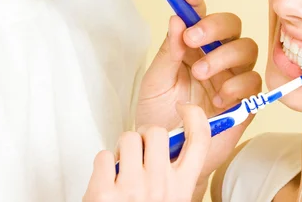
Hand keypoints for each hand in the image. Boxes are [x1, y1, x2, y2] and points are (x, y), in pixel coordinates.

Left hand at [83, 103, 209, 201]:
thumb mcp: (171, 201)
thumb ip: (174, 176)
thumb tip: (172, 144)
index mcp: (182, 188)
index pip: (200, 139)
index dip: (195, 116)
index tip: (185, 109)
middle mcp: (160, 186)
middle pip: (157, 132)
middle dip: (144, 135)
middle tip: (139, 151)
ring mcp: (132, 189)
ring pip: (128, 138)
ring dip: (121, 150)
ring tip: (121, 170)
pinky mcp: (103, 193)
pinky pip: (103, 156)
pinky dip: (102, 165)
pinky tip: (106, 182)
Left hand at [135, 0, 261, 182]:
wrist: (167, 157)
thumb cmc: (159, 118)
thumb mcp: (155, 83)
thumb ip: (168, 53)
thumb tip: (176, 20)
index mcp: (192, 48)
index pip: (199, 16)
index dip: (195, 1)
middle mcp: (216, 57)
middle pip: (231, 25)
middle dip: (214, 26)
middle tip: (192, 38)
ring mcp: (232, 77)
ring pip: (246, 48)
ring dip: (224, 56)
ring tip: (201, 75)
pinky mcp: (245, 100)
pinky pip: (254, 81)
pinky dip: (237, 85)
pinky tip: (218, 98)